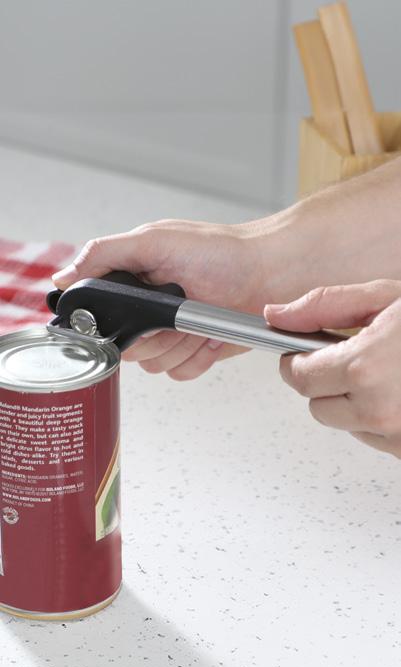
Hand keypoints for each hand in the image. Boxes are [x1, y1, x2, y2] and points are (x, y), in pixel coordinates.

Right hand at [52, 219, 272, 379]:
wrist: (269, 273)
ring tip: (198, 318)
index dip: (108, 323)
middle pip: (125, 348)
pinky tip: (209, 335)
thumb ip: (105, 255)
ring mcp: (170, 334)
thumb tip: (63, 278)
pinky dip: (197, 357)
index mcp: (130, 283)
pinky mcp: (192, 353)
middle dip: (154, 333)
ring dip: (179, 344)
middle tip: (176, 309)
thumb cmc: (220, 251)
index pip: (97, 316)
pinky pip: (178, 372)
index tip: (132, 317)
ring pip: (152, 364)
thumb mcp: (155, 240)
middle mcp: (146, 311)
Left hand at [265, 280, 400, 456]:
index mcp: (367, 369)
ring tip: (391, 371)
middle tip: (352, 356)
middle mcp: (381, 412)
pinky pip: (378, 438)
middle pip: (317, 406)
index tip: (302, 352)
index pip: (298, 377)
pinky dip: (382, 417)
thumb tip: (277, 315)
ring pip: (348, 424)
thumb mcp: (386, 297)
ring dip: (356, 401)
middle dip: (326, 380)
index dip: (296, 361)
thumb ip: (325, 306)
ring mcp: (400, 438)